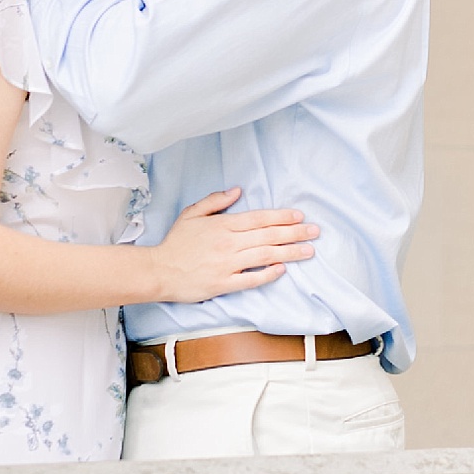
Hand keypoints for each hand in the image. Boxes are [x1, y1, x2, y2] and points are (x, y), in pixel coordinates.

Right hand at [141, 189, 319, 303]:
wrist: (158, 270)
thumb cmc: (176, 243)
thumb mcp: (192, 214)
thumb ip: (216, 202)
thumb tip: (237, 190)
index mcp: (223, 225)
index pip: (259, 218)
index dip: (281, 217)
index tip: (300, 217)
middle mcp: (228, 243)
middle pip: (267, 236)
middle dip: (294, 233)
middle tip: (315, 232)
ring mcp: (226, 264)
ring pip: (264, 256)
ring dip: (289, 253)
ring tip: (308, 251)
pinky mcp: (223, 284)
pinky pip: (250, 279)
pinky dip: (267, 274)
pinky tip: (282, 269)